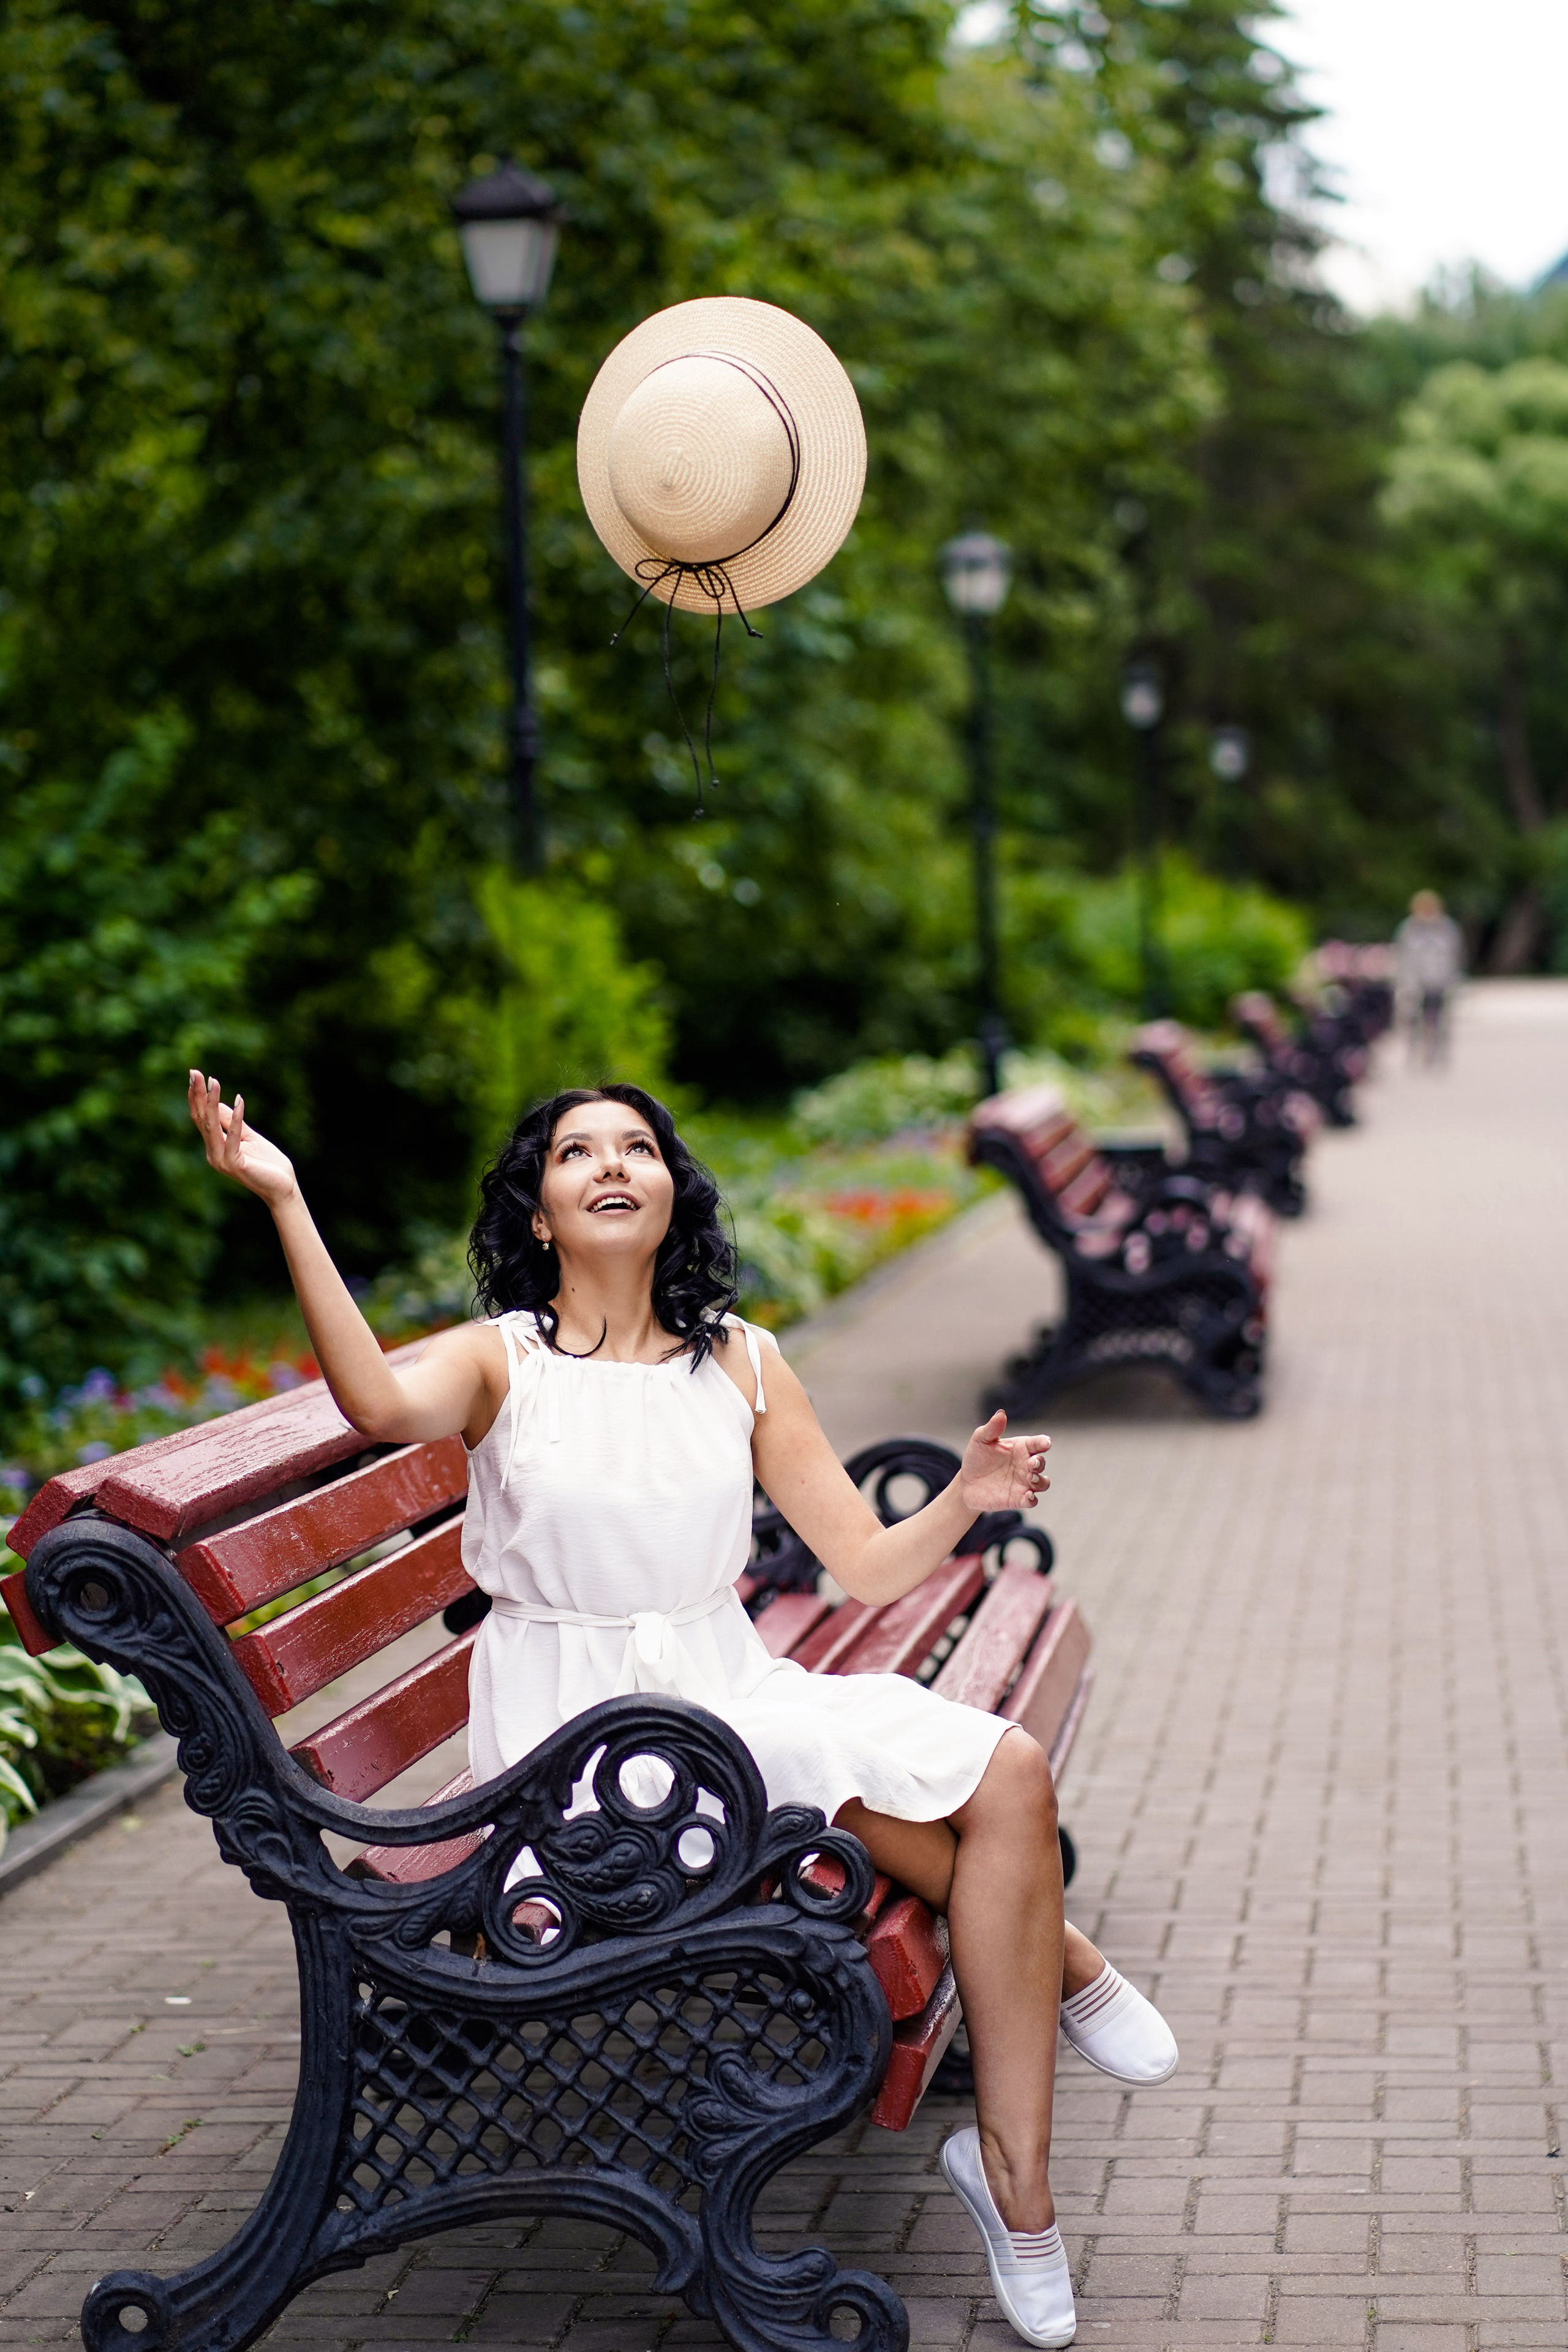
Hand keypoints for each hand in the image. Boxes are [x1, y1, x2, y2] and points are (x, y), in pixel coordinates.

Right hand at [188, 1070, 297, 1209]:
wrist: (283, 1188)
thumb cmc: (268, 1164)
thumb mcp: (249, 1136)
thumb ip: (233, 1122)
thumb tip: (216, 1103)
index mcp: (215, 1147)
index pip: (202, 1119)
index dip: (197, 1098)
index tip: (195, 1076)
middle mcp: (214, 1153)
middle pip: (202, 1120)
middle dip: (198, 1095)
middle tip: (194, 1072)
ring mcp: (221, 1160)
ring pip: (212, 1126)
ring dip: (212, 1102)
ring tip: (213, 1081)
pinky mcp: (234, 1164)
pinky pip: (233, 1137)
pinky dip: (237, 1118)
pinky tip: (241, 1100)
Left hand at [958, 1410, 1049, 1513]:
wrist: (966, 1483)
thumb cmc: (977, 1458)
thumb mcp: (981, 1440)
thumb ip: (992, 1428)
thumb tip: (1001, 1413)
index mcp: (1021, 1448)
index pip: (1038, 1443)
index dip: (1044, 1442)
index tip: (1046, 1443)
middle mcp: (1025, 1465)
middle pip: (1041, 1463)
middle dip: (1040, 1463)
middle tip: (1032, 1463)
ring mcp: (1023, 1483)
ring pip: (1043, 1483)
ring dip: (1040, 1481)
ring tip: (1030, 1477)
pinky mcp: (1018, 1499)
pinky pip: (1032, 1501)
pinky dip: (1033, 1499)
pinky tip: (1028, 1496)